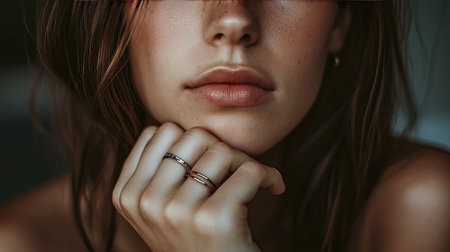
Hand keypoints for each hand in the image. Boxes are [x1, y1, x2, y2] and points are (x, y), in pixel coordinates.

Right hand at [112, 123, 284, 251]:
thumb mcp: (162, 207)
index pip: (159, 131)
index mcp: (127, 194)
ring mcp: (176, 211)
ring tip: (251, 183)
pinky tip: (273, 188)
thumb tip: (186, 127)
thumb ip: (161, 169)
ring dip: (245, 162)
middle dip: (219, 148)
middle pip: (193, 135)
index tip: (207, 161)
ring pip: (221, 149)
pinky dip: (269, 175)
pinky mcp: (212, 219)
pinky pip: (249, 170)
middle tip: (233, 171)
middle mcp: (145, 201)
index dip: (190, 142)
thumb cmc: (195, 242)